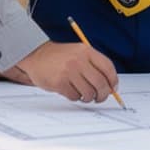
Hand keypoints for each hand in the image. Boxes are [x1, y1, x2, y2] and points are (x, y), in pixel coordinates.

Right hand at [0, 41, 119, 103]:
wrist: (36, 55)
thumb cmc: (61, 57)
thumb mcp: (79, 53)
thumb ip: (94, 65)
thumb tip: (110, 86)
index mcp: (87, 51)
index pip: (108, 68)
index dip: (113, 81)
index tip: (112, 88)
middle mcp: (79, 60)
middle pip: (101, 83)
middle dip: (103, 94)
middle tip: (100, 98)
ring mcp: (69, 72)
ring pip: (88, 93)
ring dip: (88, 98)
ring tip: (84, 94)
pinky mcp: (59, 82)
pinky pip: (75, 96)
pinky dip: (75, 97)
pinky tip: (71, 91)